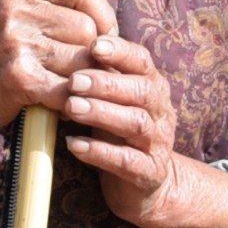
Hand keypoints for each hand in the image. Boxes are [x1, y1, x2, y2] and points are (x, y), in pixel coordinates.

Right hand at [0, 0, 111, 132]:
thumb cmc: (1, 52)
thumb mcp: (22, 13)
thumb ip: (60, 10)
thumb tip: (114, 31)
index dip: (101, 12)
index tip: (101, 34)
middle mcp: (17, 10)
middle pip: (86, 28)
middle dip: (92, 52)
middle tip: (82, 67)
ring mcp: (16, 42)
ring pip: (82, 59)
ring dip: (84, 78)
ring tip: (71, 84)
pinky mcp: (19, 77)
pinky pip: (68, 88)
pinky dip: (74, 100)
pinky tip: (65, 102)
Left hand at [60, 31, 182, 217]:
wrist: (145, 183)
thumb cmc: (120, 132)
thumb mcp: (114, 100)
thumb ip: (100, 76)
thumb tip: (66, 44)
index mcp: (153, 87)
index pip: (143, 62)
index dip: (121, 52)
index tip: (94, 45)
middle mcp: (160, 112)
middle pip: (141, 91)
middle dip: (106, 83)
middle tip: (74, 81)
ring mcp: (157, 143)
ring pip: (136, 123)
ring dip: (102, 113)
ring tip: (71, 107)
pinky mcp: (149, 173)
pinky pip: (128, 162)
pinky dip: (100, 152)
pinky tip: (75, 145)